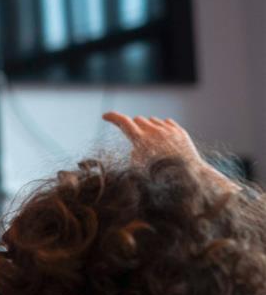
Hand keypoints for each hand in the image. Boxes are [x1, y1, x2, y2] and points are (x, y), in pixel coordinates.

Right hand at [102, 112, 239, 191]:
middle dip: (133, 126)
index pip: (123, 122)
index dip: (112, 117)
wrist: (188, 178)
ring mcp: (168, 130)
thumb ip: (133, 153)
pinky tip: (162, 139)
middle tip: (133, 136)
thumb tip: (135, 147)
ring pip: (152, 120)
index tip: (105, 116)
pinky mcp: (179, 131)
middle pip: (137, 119)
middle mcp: (155, 131)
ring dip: (147, 127)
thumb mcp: (138, 169)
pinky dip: (161, 128)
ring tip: (150, 142)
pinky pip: (166, 122)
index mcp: (141, 140)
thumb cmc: (160, 177)